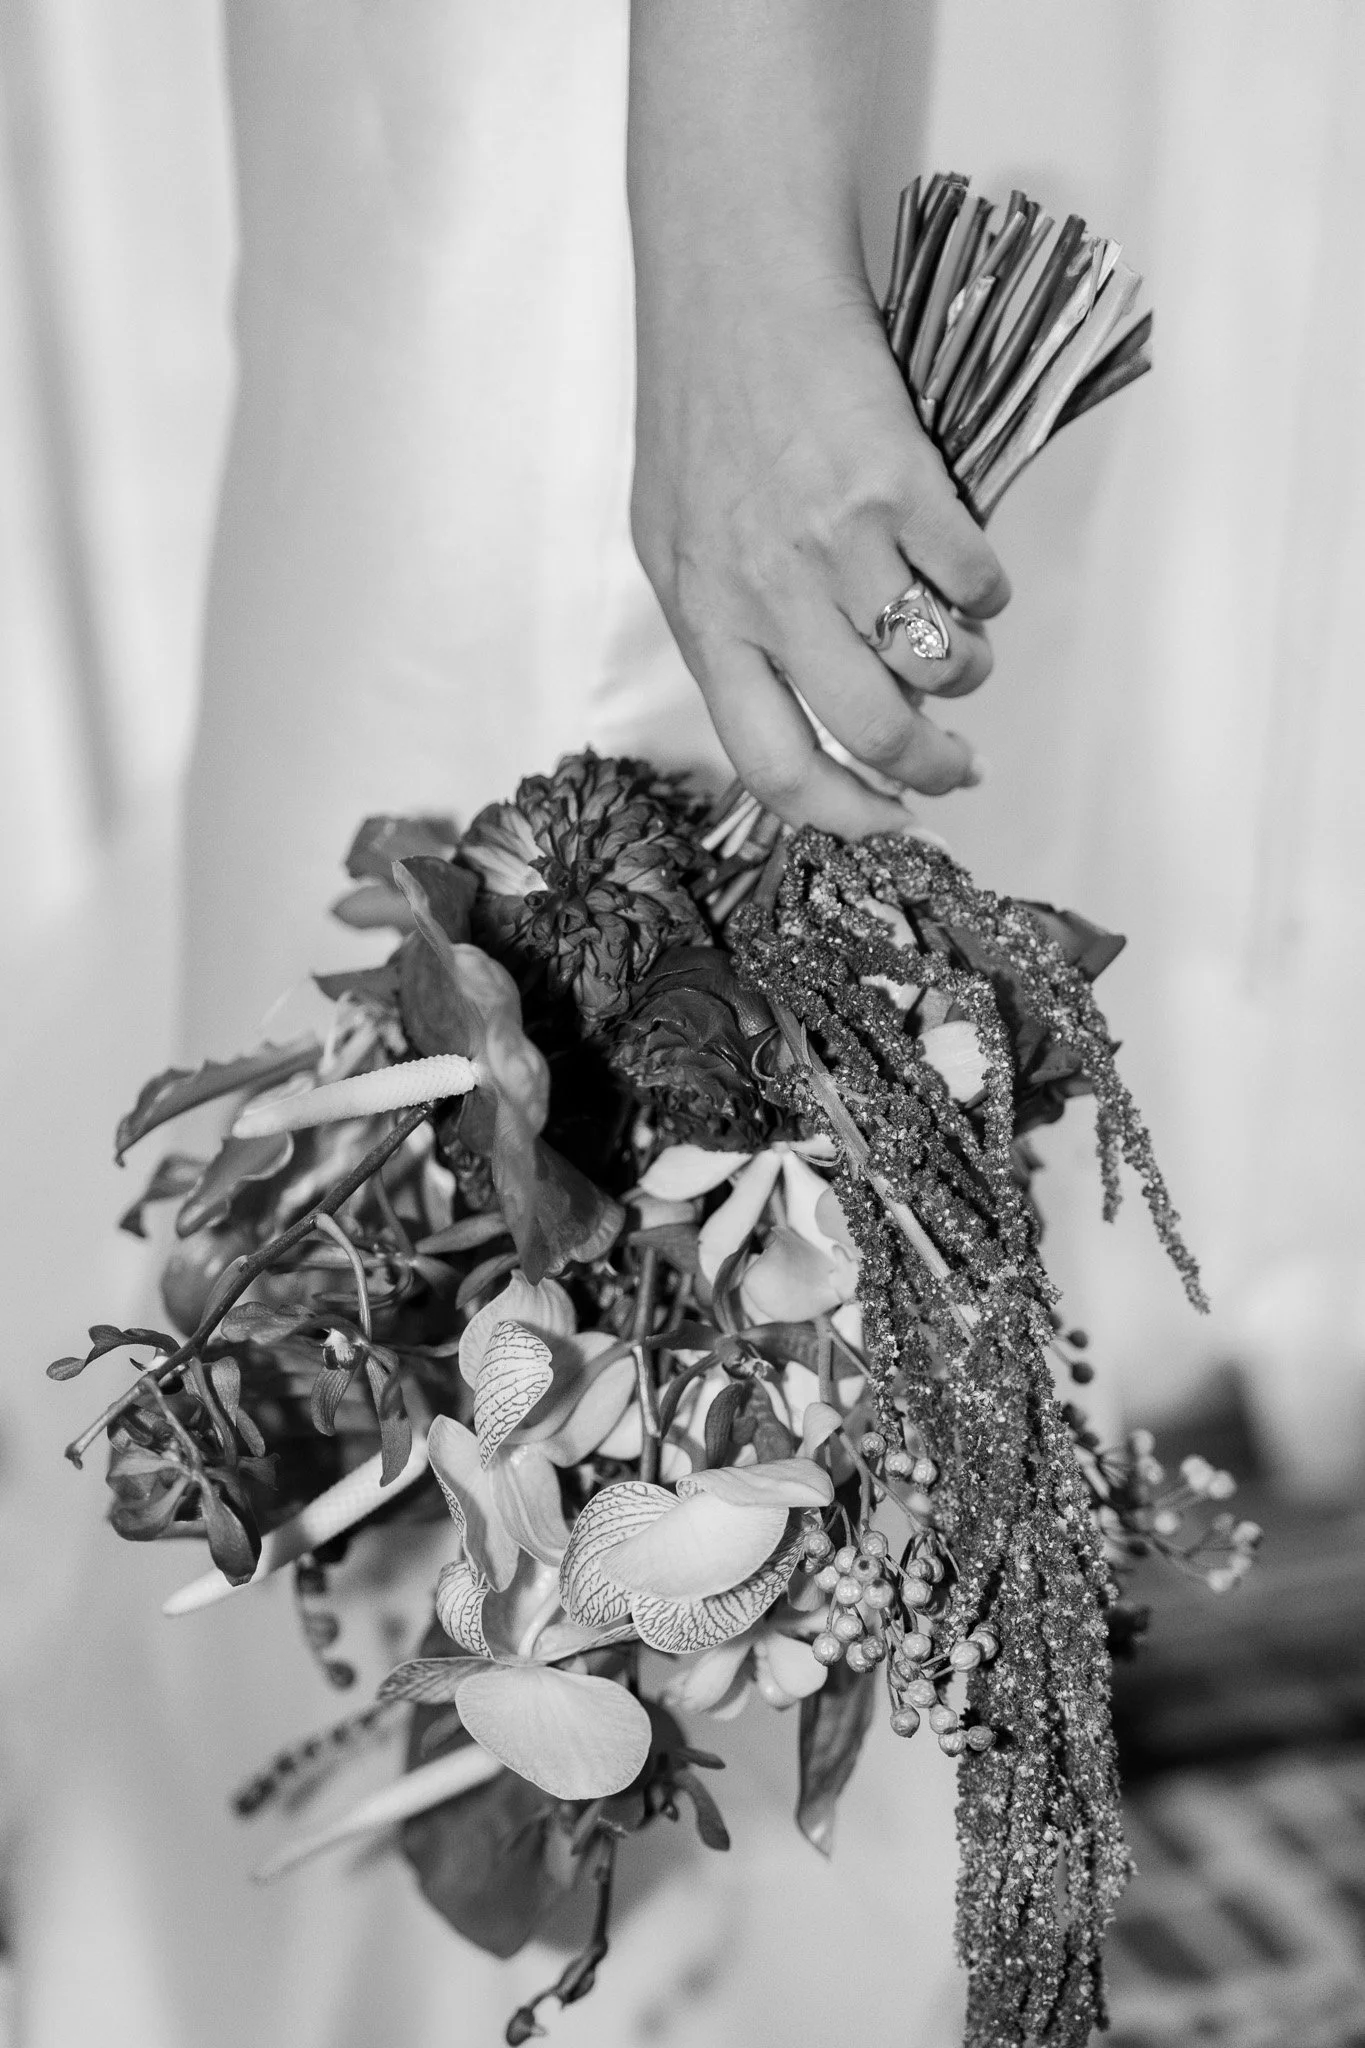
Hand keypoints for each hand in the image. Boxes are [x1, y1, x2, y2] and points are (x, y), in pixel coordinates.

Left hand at [631, 260, 1010, 837]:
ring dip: (966, 673)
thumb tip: (807, 713)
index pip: (772, 765)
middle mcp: (767, 594)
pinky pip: (976, 584)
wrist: (734, 277)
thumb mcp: (675, 540)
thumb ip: (731, 627)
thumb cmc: (700, 406)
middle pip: (873, 732)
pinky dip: (988, 594)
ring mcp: (836, 542)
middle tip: (957, 763)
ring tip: (961, 650)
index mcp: (703, 617)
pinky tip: (970, 572)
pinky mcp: (902, 484)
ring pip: (937, 664)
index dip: (842, 815)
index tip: (889, 822)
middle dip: (932, 766)